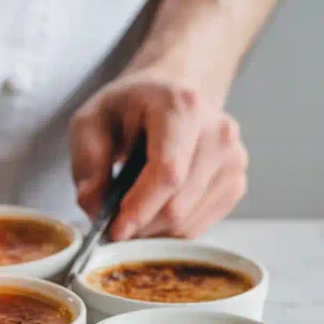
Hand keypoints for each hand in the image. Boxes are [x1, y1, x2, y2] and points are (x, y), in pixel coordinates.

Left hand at [70, 74, 248, 238]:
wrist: (171, 93)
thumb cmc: (130, 106)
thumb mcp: (91, 120)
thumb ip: (87, 161)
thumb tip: (94, 206)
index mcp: (182, 107)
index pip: (168, 172)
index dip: (140, 209)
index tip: (114, 231)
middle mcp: (218, 132)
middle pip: (178, 205)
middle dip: (139, 226)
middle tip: (111, 226)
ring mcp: (233, 159)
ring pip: (188, 222)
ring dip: (152, 230)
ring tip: (130, 211)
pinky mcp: (236, 182)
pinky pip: (199, 226)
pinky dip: (169, 229)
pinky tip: (154, 208)